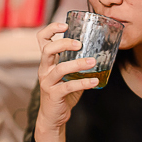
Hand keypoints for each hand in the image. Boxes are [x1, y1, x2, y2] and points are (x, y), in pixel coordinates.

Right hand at [33, 22, 100, 141]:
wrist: (53, 117)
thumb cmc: (62, 93)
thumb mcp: (67, 75)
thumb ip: (77, 64)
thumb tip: (100, 53)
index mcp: (47, 61)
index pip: (42, 39)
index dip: (51, 29)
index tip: (65, 25)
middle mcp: (44, 69)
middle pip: (48, 50)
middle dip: (64, 44)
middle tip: (80, 44)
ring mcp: (47, 82)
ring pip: (60, 69)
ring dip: (78, 64)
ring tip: (92, 62)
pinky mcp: (54, 95)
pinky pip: (68, 87)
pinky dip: (83, 83)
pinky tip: (94, 82)